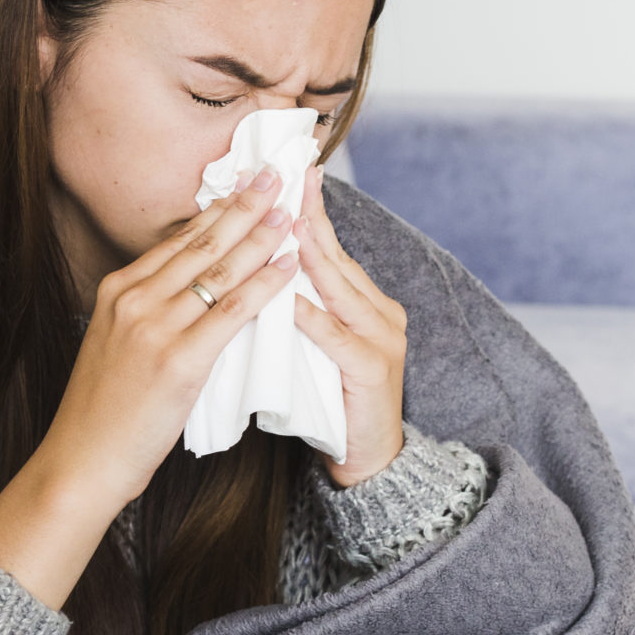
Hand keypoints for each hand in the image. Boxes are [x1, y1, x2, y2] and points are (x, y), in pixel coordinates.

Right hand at [0, 168, 297, 605]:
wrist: (81, 462)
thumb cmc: (104, 415)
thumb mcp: (117, 347)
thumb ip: (149, 315)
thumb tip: (189, 295)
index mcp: (118, 290)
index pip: (178, 239)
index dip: (217, 210)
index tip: (245, 185)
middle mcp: (133, 298)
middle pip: (200, 241)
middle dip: (243, 204)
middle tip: (276, 174)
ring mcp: (154, 326)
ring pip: (219, 268)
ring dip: (260, 234)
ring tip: (292, 209)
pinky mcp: (177, 360)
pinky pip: (231, 311)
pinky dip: (264, 283)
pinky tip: (289, 266)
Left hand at [293, 180, 407, 484]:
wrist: (366, 461)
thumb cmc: (330, 402)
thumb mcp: (311, 345)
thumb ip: (296, 307)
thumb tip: (254, 268)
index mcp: (362, 302)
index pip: (328, 247)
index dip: (305, 210)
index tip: (282, 173)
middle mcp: (378, 312)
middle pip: (335, 257)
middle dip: (307, 216)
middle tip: (282, 179)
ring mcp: (380, 339)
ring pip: (339, 289)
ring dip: (310, 256)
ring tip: (281, 225)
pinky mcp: (373, 371)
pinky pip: (338, 338)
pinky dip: (313, 318)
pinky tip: (289, 300)